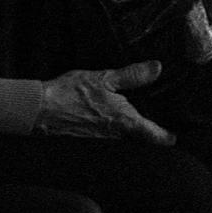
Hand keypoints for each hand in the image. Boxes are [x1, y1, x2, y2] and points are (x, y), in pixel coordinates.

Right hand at [34, 62, 174, 144]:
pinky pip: (107, 140)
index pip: (153, 136)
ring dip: (128, 133)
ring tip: (132, 121)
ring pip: (122, 141)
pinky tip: (106, 122)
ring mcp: (101, 143)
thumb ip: (133, 75)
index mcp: (124, 122)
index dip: (166, 137)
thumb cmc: (70, 93)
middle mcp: (115, 138)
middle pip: (138, 140)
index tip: (174, 138)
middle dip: (147, 134)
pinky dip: (111, 133)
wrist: (38, 110)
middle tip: (156, 125)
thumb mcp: (104, 78)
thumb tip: (157, 68)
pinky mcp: (88, 143)